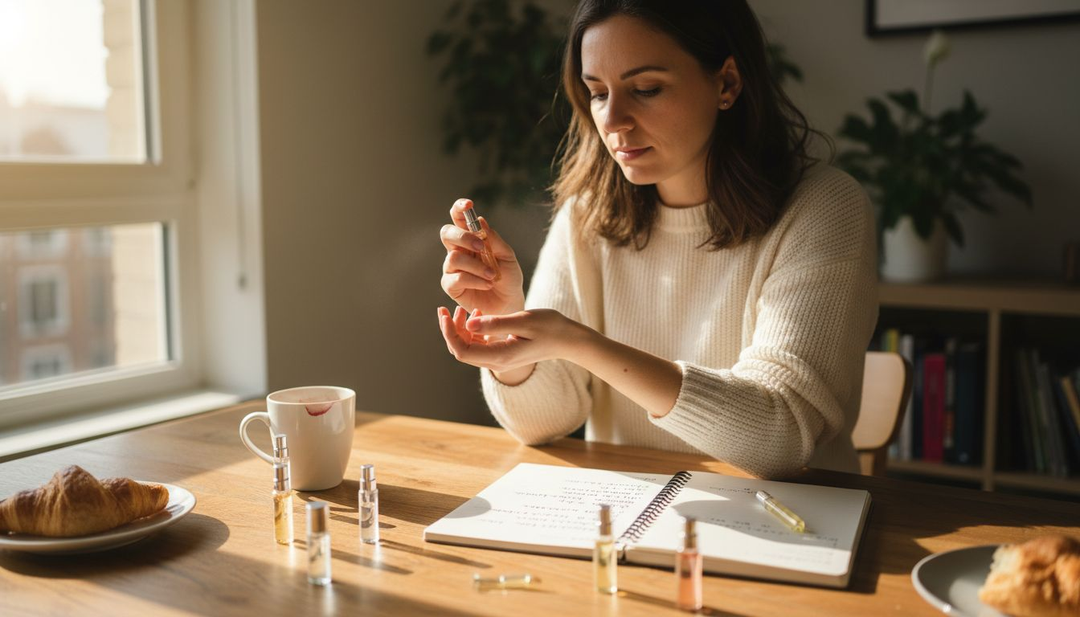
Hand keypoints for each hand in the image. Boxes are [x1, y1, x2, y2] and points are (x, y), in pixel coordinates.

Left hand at [436, 306, 584, 379]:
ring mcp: (500, 360)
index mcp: (500, 356)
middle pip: (461, 351)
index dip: (448, 333)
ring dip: (460, 331)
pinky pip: (479, 346)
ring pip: (468, 349)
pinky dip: (472, 332)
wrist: (568, 339)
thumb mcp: (522, 320)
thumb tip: (469, 324)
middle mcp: (497, 362)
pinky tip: (476, 315)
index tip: (445, 313)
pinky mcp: (503, 354)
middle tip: (445, 308)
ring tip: (460, 309)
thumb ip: (495, 323)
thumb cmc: (549, 327)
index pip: (462, 351)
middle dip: (450, 331)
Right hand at [439, 198, 524, 315]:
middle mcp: (458, 250)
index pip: (458, 218)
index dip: (459, 208)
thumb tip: (480, 220)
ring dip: (476, 266)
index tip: (469, 204)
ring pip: (453, 258)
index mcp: (471, 239)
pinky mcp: (451, 286)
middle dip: (463, 237)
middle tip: (481, 246)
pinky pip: (456, 278)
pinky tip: (487, 285)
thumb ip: (494, 239)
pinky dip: (474, 280)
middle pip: (447, 233)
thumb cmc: (508, 278)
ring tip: (492, 275)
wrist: (510, 303)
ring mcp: (452, 268)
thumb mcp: (507, 256)